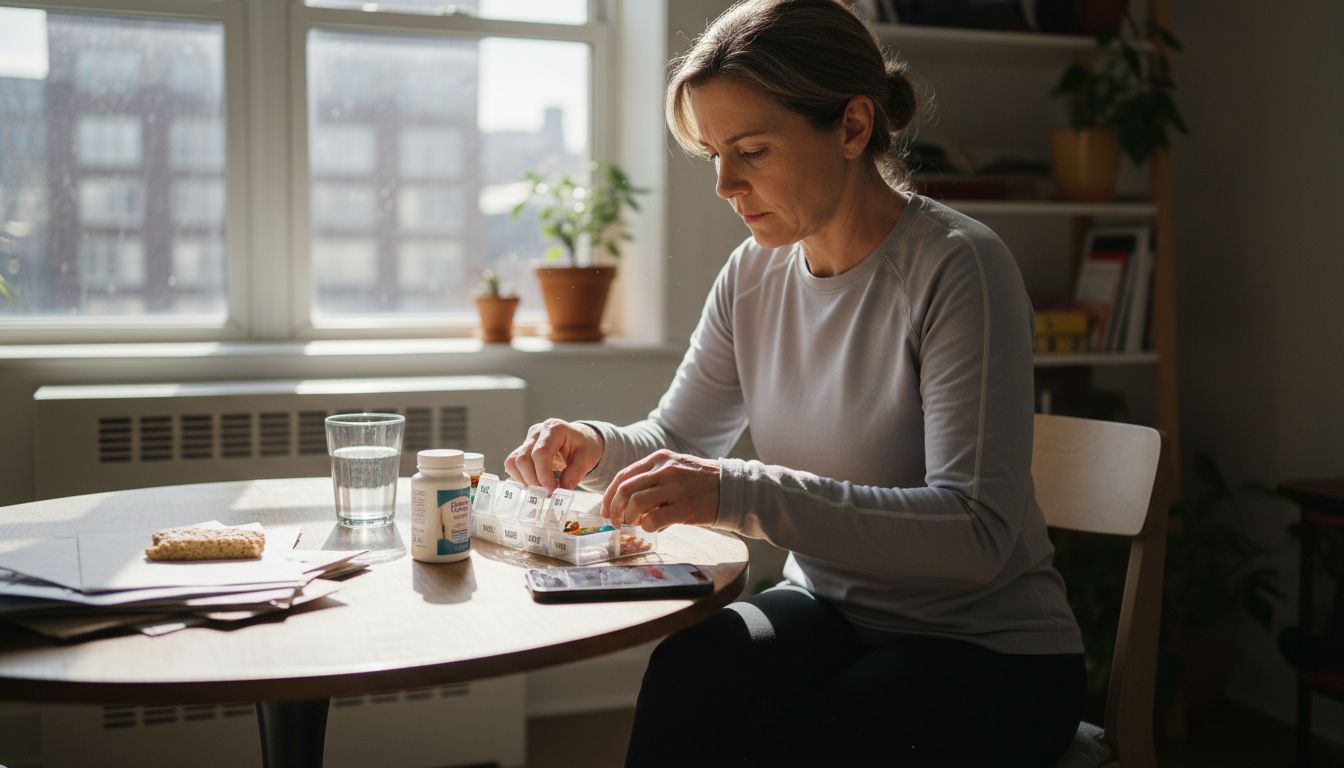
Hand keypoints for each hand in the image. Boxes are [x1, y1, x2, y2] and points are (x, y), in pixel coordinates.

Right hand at [504, 419, 603, 490]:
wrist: (580, 440)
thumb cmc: (584, 446)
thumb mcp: (587, 459)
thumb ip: (574, 474)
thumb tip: (561, 492)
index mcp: (554, 429)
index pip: (540, 452)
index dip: (543, 474)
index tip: (552, 490)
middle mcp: (537, 432)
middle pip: (523, 458)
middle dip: (534, 480)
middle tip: (548, 493)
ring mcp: (527, 440)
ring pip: (513, 462)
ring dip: (525, 480)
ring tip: (541, 490)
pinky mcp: (522, 450)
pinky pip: (511, 465)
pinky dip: (520, 478)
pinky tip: (535, 484)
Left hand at [602, 449, 719, 531]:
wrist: (733, 488)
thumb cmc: (702, 483)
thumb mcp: (676, 470)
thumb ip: (652, 481)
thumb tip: (628, 504)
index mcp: (660, 459)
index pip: (624, 475)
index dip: (609, 495)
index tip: (605, 509)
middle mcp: (666, 470)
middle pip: (625, 489)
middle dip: (614, 508)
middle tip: (615, 521)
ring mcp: (675, 488)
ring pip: (635, 504)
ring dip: (629, 518)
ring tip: (635, 524)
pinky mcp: (684, 507)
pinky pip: (653, 520)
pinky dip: (647, 527)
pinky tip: (654, 528)